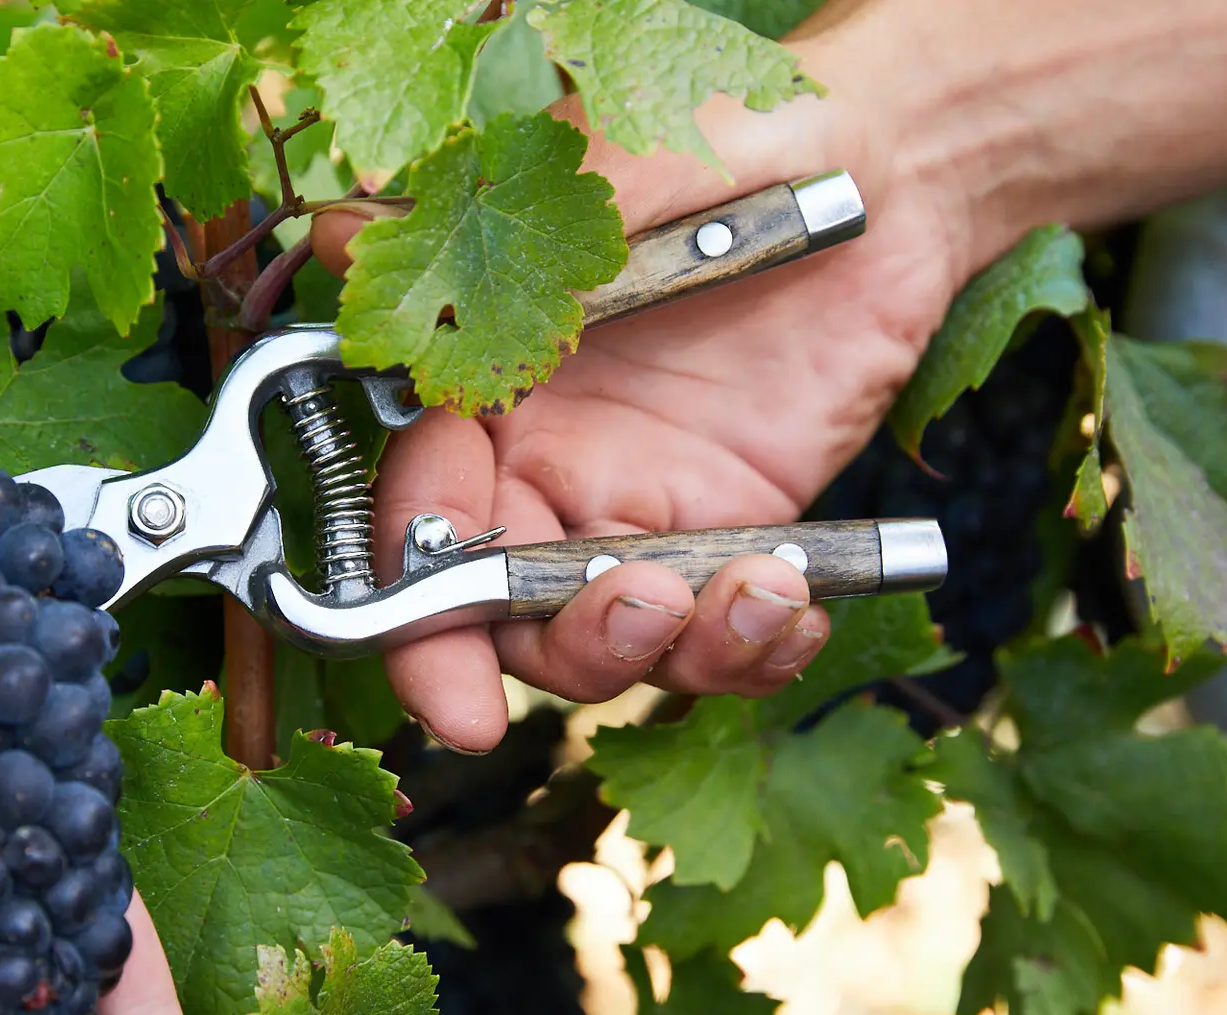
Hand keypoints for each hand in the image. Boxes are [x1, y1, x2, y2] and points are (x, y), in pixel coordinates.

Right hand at [310, 31, 971, 752]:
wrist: (886, 172)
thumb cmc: (733, 146)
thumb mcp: (606, 173)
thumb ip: (482, 233)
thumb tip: (340, 241)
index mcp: (487, 387)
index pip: (419, 508)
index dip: (420, 582)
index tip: (451, 629)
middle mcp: (543, 465)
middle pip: (489, 610)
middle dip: (529, 655)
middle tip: (626, 630)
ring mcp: (636, 511)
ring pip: (597, 643)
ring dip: (663, 653)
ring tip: (752, 588)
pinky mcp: (728, 536)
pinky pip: (712, 640)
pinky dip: (750, 652)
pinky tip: (794, 601)